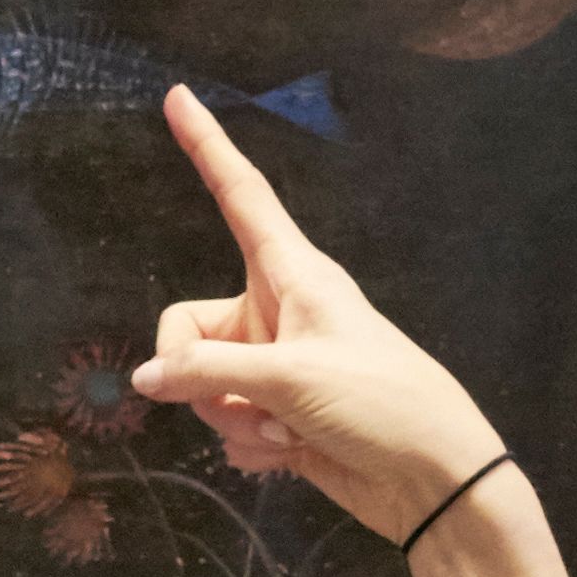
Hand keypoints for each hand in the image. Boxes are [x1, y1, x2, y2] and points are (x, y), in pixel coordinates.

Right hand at [136, 90, 505, 539]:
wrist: (431, 480)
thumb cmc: (380, 403)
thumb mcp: (290, 379)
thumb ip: (208, 374)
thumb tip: (144, 379)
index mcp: (293, 274)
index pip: (239, 195)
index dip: (207, 147)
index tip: (178, 96)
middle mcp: (278, 312)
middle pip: (188, 326)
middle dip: (197, 375)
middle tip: (242, 402)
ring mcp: (276, 366)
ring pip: (205, 386)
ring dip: (234, 419)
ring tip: (288, 432)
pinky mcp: (280, 416)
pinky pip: (229, 425)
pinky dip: (250, 446)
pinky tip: (290, 457)